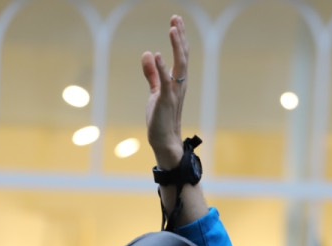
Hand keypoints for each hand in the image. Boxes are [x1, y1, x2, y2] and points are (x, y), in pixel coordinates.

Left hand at [142, 14, 188, 168]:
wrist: (164, 141)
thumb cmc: (160, 119)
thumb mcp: (155, 92)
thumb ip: (152, 73)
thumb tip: (149, 53)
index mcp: (177, 82)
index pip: (180, 56)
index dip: (179, 38)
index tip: (176, 21)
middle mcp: (179, 85)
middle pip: (182, 56)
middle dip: (180, 36)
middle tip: (176, 18)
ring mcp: (174, 92)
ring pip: (179, 65)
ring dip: (176, 46)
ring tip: (173, 29)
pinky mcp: (165, 101)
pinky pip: (165, 82)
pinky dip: (162, 68)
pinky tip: (158, 55)